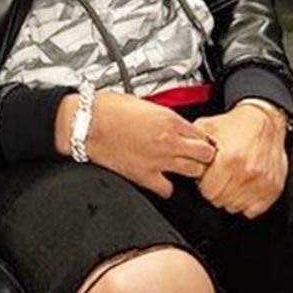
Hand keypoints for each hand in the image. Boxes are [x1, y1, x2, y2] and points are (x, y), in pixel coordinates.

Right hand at [56, 91, 216, 197]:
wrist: (86, 123)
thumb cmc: (106, 109)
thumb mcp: (143, 103)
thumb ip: (163, 116)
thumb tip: (172, 124)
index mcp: (169, 119)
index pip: (202, 133)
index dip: (202, 138)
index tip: (199, 142)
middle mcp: (168, 140)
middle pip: (206, 154)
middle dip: (204, 156)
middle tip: (198, 157)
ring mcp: (158, 160)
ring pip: (195, 172)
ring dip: (192, 171)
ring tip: (184, 169)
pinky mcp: (144, 176)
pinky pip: (168, 190)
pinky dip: (168, 187)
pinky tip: (163, 181)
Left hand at [192, 102, 288, 217]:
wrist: (265, 121)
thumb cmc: (237, 125)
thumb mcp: (208, 127)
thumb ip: (192, 144)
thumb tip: (180, 157)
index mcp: (229, 159)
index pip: (207, 191)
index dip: (203, 184)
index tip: (206, 176)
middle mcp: (247, 173)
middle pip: (220, 201)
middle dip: (215, 191)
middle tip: (218, 178)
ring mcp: (262, 183)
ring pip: (235, 207)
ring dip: (229, 197)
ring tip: (230, 181)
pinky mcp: (273, 188)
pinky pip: (253, 211)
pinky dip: (246, 203)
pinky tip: (242, 188)